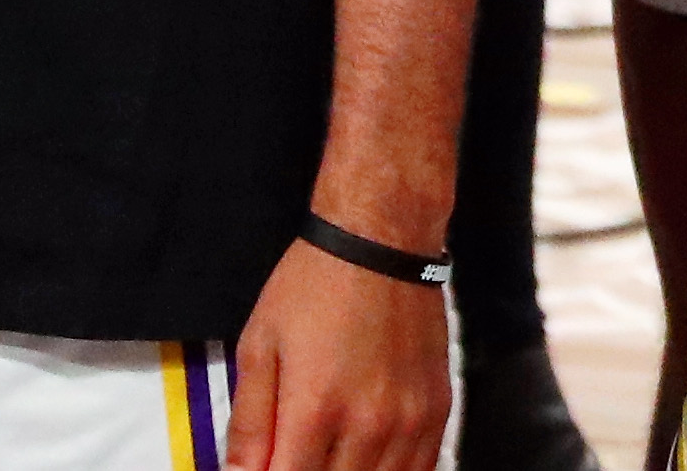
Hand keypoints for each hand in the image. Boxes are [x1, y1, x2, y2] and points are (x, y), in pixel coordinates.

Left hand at [226, 236, 445, 470]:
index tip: (265, 470)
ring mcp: (410, 422)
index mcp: (315, 411)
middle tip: (295, 455)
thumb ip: (248, 425)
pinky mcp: (438, 410)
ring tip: (328, 455)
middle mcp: (368, 426)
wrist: (382, 239)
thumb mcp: (259, 348)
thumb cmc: (313, 287)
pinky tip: (367, 461)